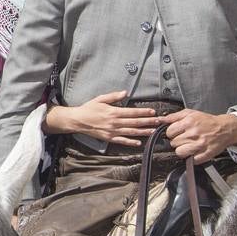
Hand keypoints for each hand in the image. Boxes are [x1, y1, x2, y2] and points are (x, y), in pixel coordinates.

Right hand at [45, 90, 165, 144]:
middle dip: (148, 122)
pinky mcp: (109, 138)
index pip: (132, 112)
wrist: (77, 120)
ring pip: (131, 132)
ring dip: (143, 132)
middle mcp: (114, 122)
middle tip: (158, 122)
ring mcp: (112, 131)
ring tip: (153, 131)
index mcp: (113, 112)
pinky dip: (131, 142)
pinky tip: (139, 142)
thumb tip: (125, 93)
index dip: (143, 112)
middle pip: (135, 122)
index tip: (153, 112)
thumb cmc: (88, 108)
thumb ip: (114, 96)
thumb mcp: (100, 99)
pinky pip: (122, 141)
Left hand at [160, 109, 236, 161]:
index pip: (169, 132)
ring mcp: (200, 145)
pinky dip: (191, 157)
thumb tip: (160, 119)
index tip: (177, 133)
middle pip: (173, 143)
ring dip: (182, 150)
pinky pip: (190, 160)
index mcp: (189, 122)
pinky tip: (195, 150)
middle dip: (177, 141)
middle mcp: (194, 133)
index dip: (172, 133)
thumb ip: (174, 116)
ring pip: (179, 152)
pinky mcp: (205, 154)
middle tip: (185, 138)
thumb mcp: (190, 113)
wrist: (225, 128)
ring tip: (189, 145)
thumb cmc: (207, 121)